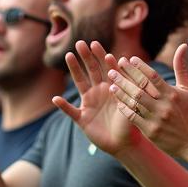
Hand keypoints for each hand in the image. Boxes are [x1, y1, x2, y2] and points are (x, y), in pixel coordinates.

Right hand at [53, 40, 137, 155]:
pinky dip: (63, 106)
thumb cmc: (131, 123)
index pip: (106, 68)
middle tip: (80, 42)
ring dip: (74, 70)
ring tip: (69, 55)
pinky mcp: (82, 119)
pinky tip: (56, 99)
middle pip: (91, 71)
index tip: (96, 44)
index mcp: (112, 88)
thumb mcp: (131, 104)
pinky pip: (70, 111)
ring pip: (79, 84)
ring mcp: (89, 104)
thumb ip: (128, 87)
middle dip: (86, 56)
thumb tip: (127, 67)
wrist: (125, 144)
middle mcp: (99, 92)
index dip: (100, 56)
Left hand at [107, 44, 187, 160]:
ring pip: (134, 102)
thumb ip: (181, 68)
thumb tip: (182, 45)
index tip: (129, 59)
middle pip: (141, 87)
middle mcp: (164, 105)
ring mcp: (156, 119)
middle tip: (113, 67)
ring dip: (121, 91)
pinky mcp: (150, 131)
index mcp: (172, 94)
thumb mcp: (187, 90)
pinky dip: (124, 108)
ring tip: (111, 83)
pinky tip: (117, 101)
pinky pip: (133, 117)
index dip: (140, 66)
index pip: (153, 76)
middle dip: (125, 76)